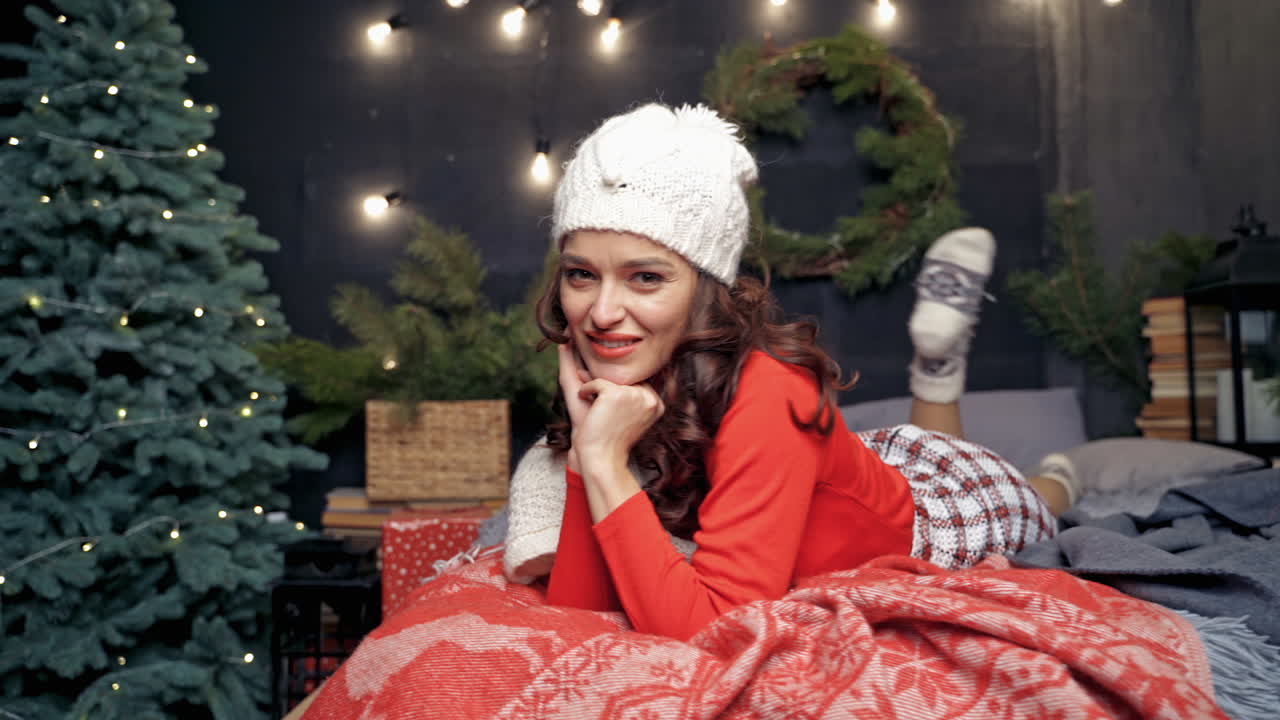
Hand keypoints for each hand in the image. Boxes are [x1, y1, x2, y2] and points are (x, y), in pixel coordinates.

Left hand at [556, 343, 664, 473]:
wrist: (599, 457)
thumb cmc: (603, 434)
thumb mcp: (610, 406)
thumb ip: (605, 377)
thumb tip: (576, 345)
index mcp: (656, 403)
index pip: (631, 380)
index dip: (612, 388)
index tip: (605, 407)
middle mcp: (650, 397)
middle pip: (620, 375)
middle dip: (603, 386)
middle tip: (598, 409)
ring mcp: (636, 394)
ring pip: (607, 376)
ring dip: (595, 389)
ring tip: (596, 410)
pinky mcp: (618, 393)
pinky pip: (596, 381)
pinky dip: (586, 391)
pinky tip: (589, 406)